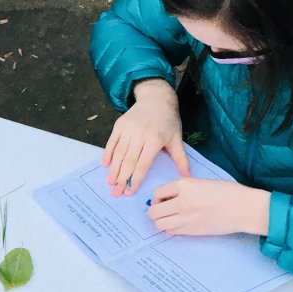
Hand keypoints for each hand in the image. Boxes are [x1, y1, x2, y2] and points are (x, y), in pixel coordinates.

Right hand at [102, 79, 189, 195]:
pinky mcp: (120, 124)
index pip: (143, 164)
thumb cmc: (168, 120)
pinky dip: (107, 154)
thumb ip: (180, 159)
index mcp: (155, 139)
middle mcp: (140, 134)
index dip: (136, 179)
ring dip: (113, 170)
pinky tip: (105, 165)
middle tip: (116, 193)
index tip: (130, 192)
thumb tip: (187, 178)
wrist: (157, 98)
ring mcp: (128, 128)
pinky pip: (112, 142)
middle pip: (129, 161)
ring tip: (109, 183)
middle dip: (122, 179)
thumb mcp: (177, 138)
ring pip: (119, 153)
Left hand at [149, 178, 271, 235]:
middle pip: (154, 211)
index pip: (157, 193)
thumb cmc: (227, 192)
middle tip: (164, 211)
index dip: (158, 198)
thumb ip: (184, 188)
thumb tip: (169, 197)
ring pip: (159, 224)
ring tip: (170, 219)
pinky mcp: (192, 230)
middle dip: (155, 211)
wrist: (243, 208)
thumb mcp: (202, 182)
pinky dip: (171, 229)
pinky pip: (171, 231)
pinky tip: (180, 225)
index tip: (163, 200)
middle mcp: (181, 201)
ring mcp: (186, 217)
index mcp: (184, 185)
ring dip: (161, 221)